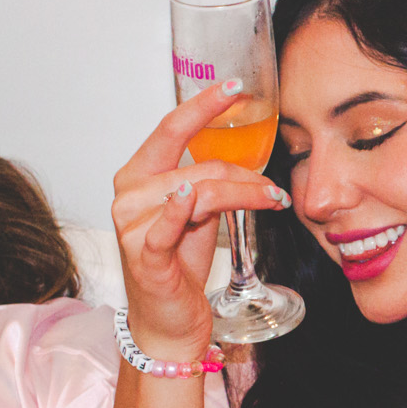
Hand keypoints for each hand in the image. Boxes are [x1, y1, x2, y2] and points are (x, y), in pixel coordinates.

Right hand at [110, 81, 291, 360]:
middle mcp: (129, 194)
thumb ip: (209, 181)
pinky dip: (180, 211)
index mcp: (138, 175)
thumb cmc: (179, 264)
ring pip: (202, 192)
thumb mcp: (198, 213)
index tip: (235, 87)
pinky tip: (191, 200)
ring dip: (245, 195)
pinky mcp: (144, 255)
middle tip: (277, 189)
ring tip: (272, 203)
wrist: (167, 320)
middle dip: (248, 174)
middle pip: (201, 166)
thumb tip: (247, 158)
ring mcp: (132, 224)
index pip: (172, 127)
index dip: (204, 105)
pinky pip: (166, 225)